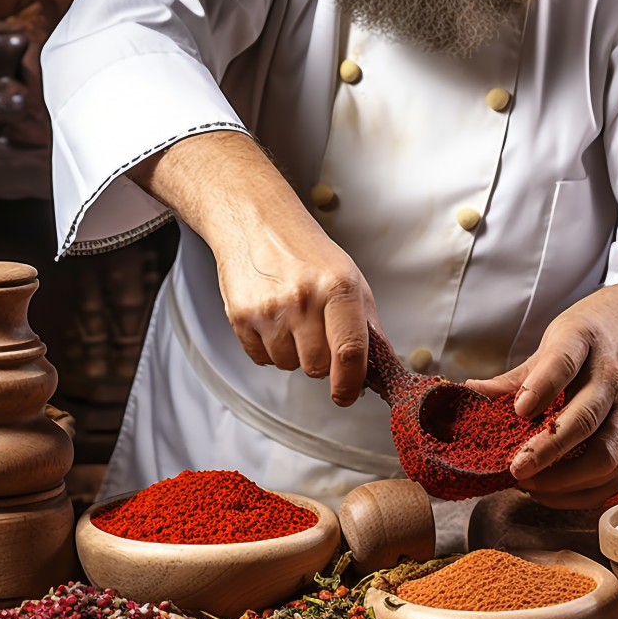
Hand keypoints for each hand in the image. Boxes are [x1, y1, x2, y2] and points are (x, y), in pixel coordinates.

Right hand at [130, 131, 377, 405]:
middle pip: (317, 367)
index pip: (349, 352)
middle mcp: (303, 299)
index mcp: (338, 287)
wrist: (256, 223)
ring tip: (291, 319)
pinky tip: (271, 318)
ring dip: (293, 353)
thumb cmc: (307, 252)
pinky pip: (261, 359)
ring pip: (288, 366)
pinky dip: (269, 348)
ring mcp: (269, 309)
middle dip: (321, 361)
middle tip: (317, 333)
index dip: (350, 384)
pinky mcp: (241, 316)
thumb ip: (365, 324)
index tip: (347, 395)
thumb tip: (376, 370)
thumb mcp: (349, 278)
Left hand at [465, 279, 617, 508]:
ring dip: (566, 479)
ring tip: (529, 484)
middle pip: (586, 417)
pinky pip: (615, 477)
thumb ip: (514, 376)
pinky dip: (582, 493)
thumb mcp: (551, 343)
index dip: (542, 386)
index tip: (519, 410)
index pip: (564, 361)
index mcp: (583, 343)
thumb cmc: (587, 340)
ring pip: (606, 455)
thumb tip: (471, 392)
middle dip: (549, 448)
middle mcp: (611, 379)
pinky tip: (550, 493)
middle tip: (516, 468)